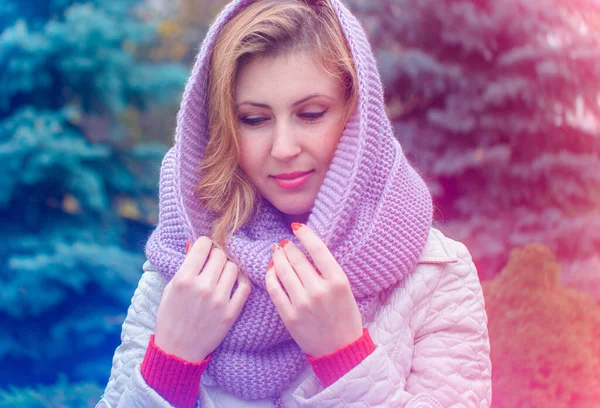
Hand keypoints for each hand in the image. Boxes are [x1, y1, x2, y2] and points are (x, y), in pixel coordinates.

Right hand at [154, 237, 251, 361]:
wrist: (178, 351)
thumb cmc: (171, 317)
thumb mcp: (170, 289)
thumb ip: (185, 267)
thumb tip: (196, 245)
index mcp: (184, 279)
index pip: (203, 245)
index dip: (204, 244)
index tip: (204, 249)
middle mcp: (203, 287)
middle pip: (220, 254)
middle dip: (216, 255)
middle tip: (213, 262)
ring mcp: (219, 300)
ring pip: (234, 267)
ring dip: (228, 267)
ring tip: (221, 275)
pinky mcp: (231, 312)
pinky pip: (245, 286)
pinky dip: (241, 281)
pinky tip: (234, 283)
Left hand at [265, 223, 362, 357]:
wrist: (340, 349)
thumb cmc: (345, 317)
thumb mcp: (345, 289)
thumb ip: (328, 270)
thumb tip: (306, 249)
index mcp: (338, 281)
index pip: (317, 249)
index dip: (304, 234)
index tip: (297, 227)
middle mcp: (319, 290)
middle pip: (297, 258)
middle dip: (288, 247)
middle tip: (284, 243)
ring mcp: (302, 304)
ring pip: (283, 271)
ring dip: (277, 258)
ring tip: (276, 252)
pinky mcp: (289, 316)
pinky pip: (274, 289)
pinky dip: (270, 276)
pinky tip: (271, 270)